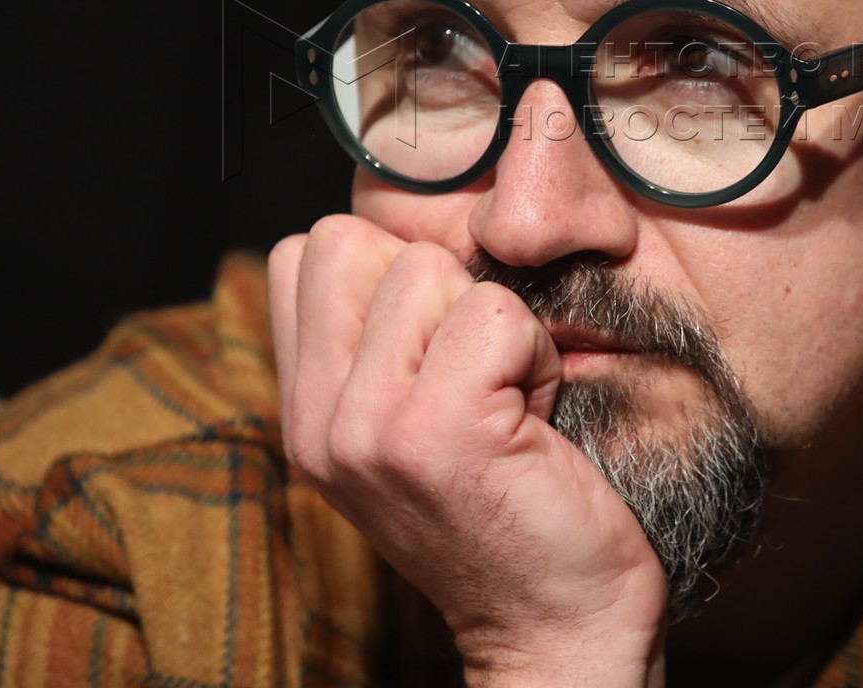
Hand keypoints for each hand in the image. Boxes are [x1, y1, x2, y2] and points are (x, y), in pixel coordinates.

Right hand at [269, 215, 667, 686]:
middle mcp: (319, 420)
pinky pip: (497, 313)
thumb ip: (377, 342)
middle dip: (440, 288)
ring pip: (432, 268)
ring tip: (504, 402)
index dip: (395, 276)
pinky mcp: (438, 433)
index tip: (439, 356)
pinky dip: (534, 356)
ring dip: (495, 325)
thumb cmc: (507, 507)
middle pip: (360, 241)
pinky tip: (532, 421)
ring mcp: (369, 428)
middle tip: (476, 376)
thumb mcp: (409, 423)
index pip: (313, 251)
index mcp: (306, 410)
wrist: (555, 624)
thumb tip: (398, 237)